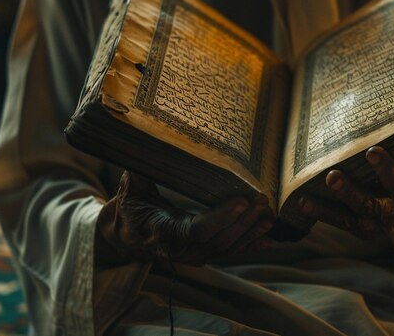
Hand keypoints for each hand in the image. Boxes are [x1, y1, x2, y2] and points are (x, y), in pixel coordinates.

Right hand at [94, 171, 273, 266]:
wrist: (125, 238)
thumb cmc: (130, 208)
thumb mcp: (131, 188)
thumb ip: (140, 169)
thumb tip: (144, 137)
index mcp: (162, 230)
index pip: (196, 230)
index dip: (221, 218)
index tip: (241, 200)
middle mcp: (179, 249)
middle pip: (219, 241)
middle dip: (243, 222)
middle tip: (262, 200)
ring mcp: (192, 256)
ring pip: (227, 249)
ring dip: (250, 232)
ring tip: (269, 214)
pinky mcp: (202, 256)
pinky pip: (230, 254)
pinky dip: (250, 245)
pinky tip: (268, 237)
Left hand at [298, 146, 393, 238]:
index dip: (385, 167)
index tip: (371, 151)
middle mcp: (393, 209)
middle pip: (372, 205)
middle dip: (351, 192)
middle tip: (332, 176)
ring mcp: (375, 222)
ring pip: (351, 219)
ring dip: (328, 210)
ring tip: (305, 200)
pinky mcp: (359, 226)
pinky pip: (339, 222)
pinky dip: (320, 214)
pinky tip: (301, 204)